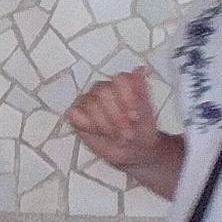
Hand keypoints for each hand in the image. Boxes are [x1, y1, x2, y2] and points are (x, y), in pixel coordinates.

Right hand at [62, 69, 171, 187]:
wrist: (134, 152)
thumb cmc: (140, 132)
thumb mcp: (147, 112)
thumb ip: (141, 90)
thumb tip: (140, 69)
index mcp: (120, 85)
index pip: (120, 79)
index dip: (127, 98)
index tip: (135, 116)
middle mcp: (102, 90)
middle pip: (103, 92)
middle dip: (117, 116)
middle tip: (127, 130)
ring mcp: (87, 101)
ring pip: (90, 104)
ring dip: (106, 124)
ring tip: (118, 136)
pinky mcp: (76, 115)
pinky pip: (75, 114)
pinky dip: (88, 125)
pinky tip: (100, 132)